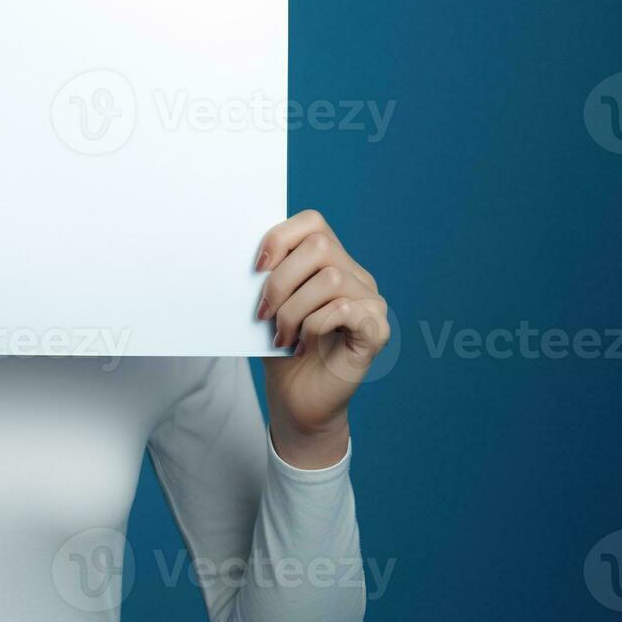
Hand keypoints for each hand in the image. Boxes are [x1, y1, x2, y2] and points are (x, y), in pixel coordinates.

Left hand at [255, 209, 390, 467]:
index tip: (255, 267)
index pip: (313, 222)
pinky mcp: (377, 330)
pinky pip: (346, 309)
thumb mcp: (267, 305)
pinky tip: (304, 344)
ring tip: (281, 335)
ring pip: (330, 279)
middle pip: (321, 246)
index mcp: (329, 261)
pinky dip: (315, 326)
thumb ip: (267, 275)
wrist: (296, 398)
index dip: (280, 236)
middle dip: (281, 280)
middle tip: (264, 313)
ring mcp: (371, 302)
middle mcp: (355, 275)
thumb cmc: (281, 348)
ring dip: (294, 309)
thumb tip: (245, 254)